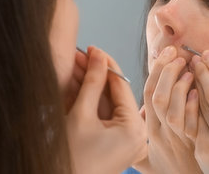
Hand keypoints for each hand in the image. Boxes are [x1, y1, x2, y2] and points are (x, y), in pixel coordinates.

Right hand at [66, 46, 146, 173]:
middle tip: (81, 55)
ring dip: (92, 86)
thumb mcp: (81, 115)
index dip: (105, 64)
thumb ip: (92, 82)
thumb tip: (98, 55)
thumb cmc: (71, 160)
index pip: (121, 86)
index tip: (93, 49)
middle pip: (114, 94)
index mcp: (134, 129)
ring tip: (76, 65)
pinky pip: (106, 117)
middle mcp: (136, 135)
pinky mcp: (116, 144)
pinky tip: (79, 84)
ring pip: (108, 104)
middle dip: (95, 74)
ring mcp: (127, 141)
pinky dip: (92, 103)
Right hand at [134, 45, 201, 173]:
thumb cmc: (172, 171)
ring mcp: (176, 140)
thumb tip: (142, 112)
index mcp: (149, 129)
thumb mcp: (150, 158)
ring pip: (170, 108)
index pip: (147, 93)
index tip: (167, 52)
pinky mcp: (192, 147)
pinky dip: (192, 105)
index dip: (156, 70)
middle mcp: (160, 134)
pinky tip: (198, 91)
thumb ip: (143, 134)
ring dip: (179, 85)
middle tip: (178, 54)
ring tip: (190, 68)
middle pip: (156, 97)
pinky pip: (189, 123)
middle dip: (165, 71)